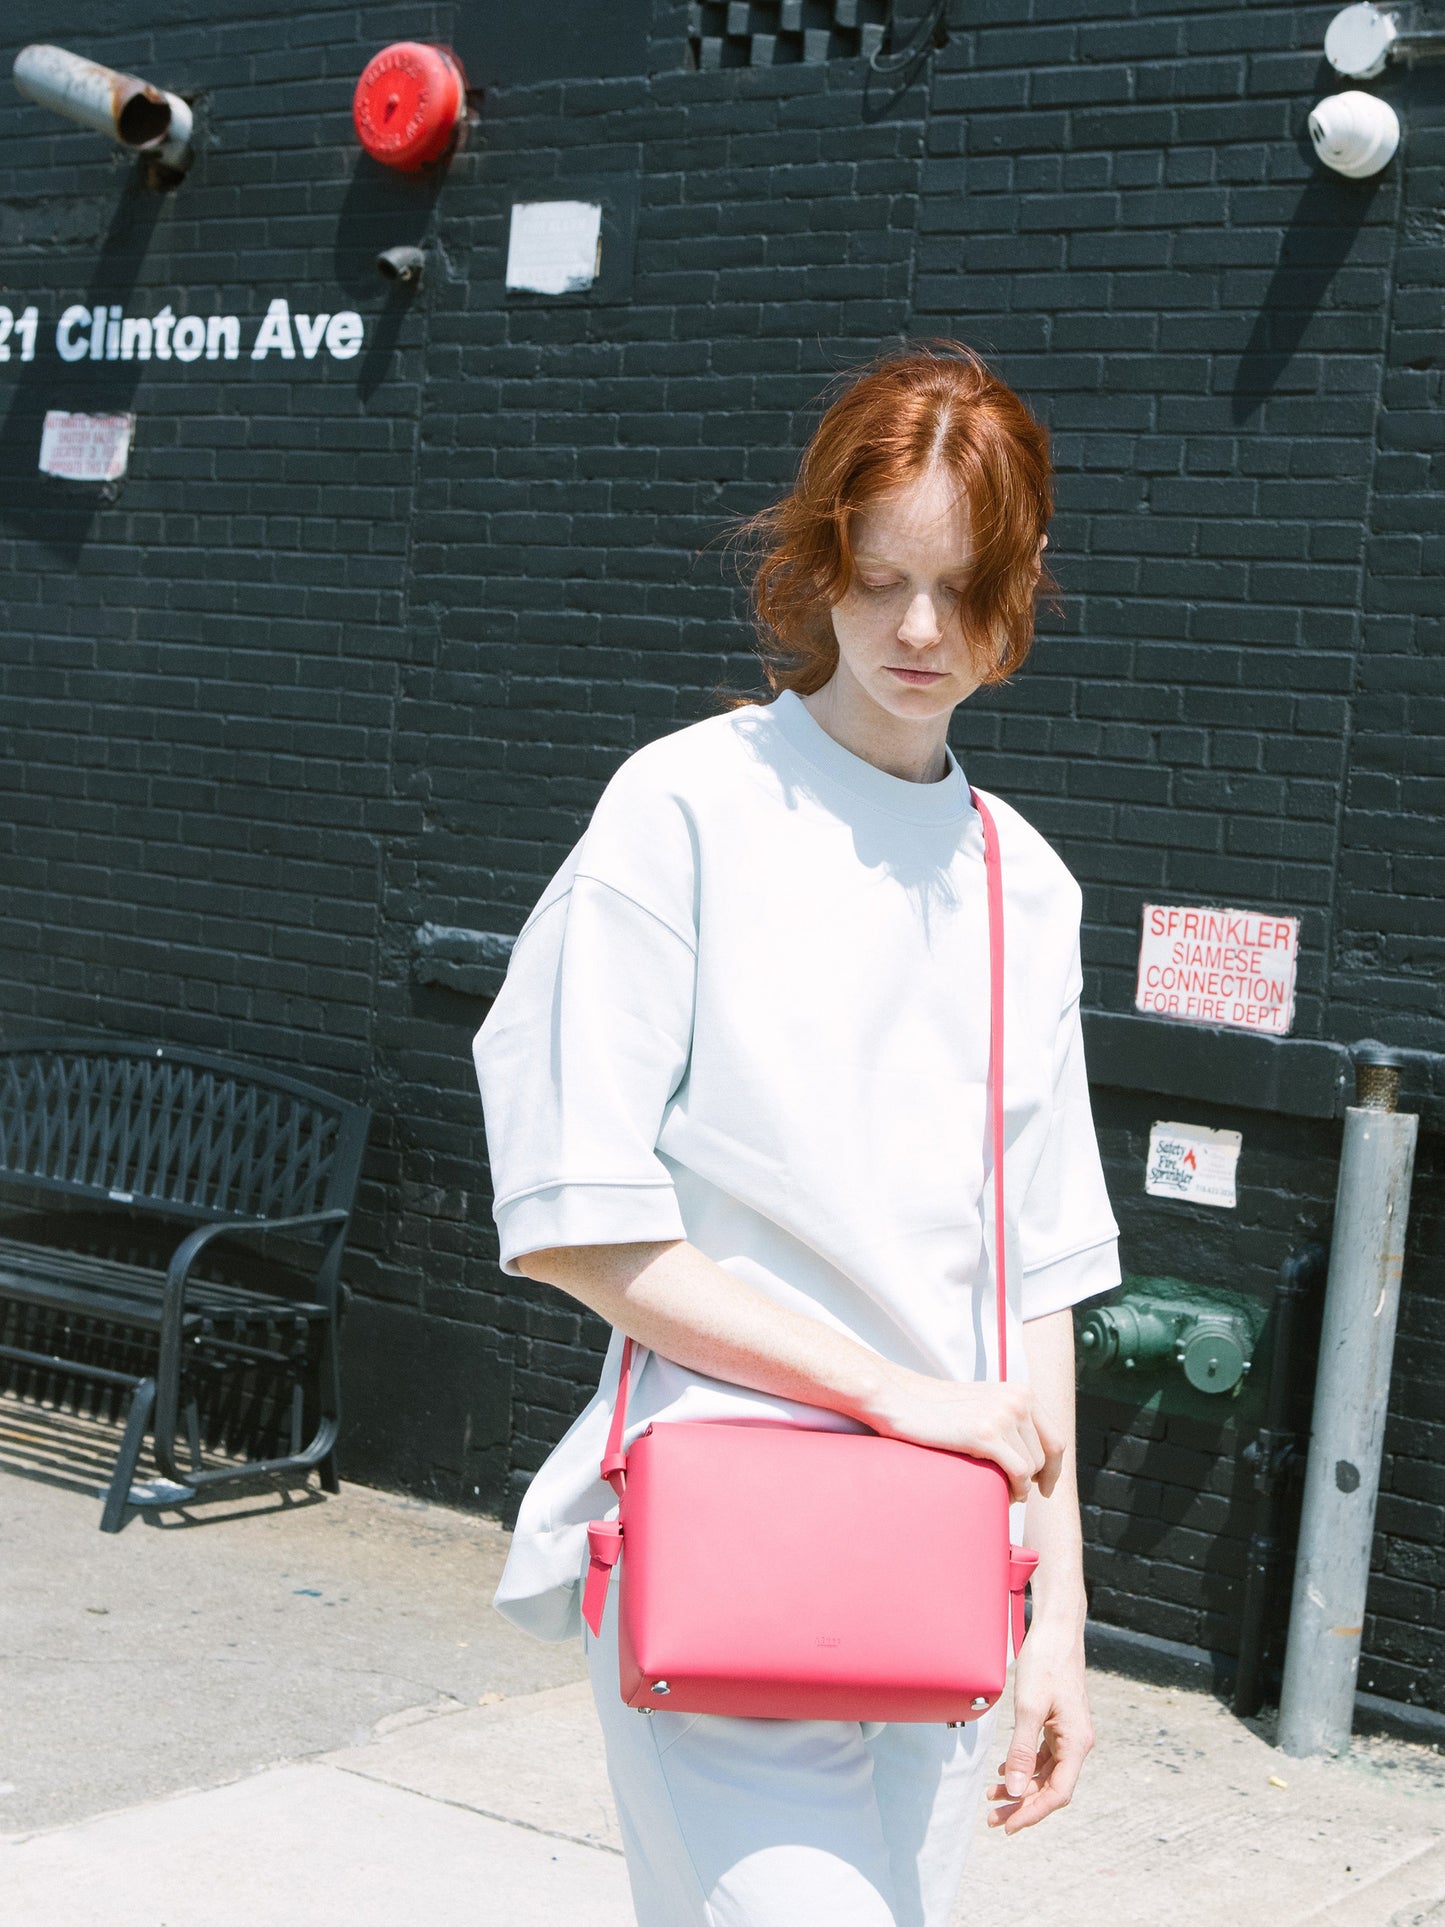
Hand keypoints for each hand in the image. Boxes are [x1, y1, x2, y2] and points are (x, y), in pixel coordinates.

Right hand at [867, 1373, 1065, 1502]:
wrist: (902, 1401)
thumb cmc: (939, 1410)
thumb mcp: (985, 1405)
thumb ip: (1010, 1418)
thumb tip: (1035, 1454)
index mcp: (1021, 1392)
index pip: (1055, 1438)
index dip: (1054, 1468)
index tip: (1045, 1487)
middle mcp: (1018, 1400)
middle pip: (1046, 1456)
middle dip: (1036, 1481)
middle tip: (1018, 1493)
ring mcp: (1003, 1415)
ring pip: (1033, 1467)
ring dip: (1022, 1487)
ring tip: (1003, 1492)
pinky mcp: (986, 1434)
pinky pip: (1019, 1473)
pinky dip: (1016, 1489)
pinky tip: (1004, 1494)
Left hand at [985, 1621, 1093, 1834]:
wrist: (1056, 1632)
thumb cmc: (1045, 1662)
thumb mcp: (1028, 1707)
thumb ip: (1021, 1750)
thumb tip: (1014, 1789)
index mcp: (1076, 1742)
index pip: (1057, 1793)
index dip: (1032, 1812)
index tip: (1009, 1824)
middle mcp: (1076, 1743)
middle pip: (1051, 1787)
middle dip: (1021, 1804)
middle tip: (993, 1818)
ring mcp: (1068, 1734)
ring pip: (1045, 1774)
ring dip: (1020, 1787)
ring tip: (991, 1797)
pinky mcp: (1059, 1725)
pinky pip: (1043, 1756)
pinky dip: (1024, 1768)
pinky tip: (1003, 1773)